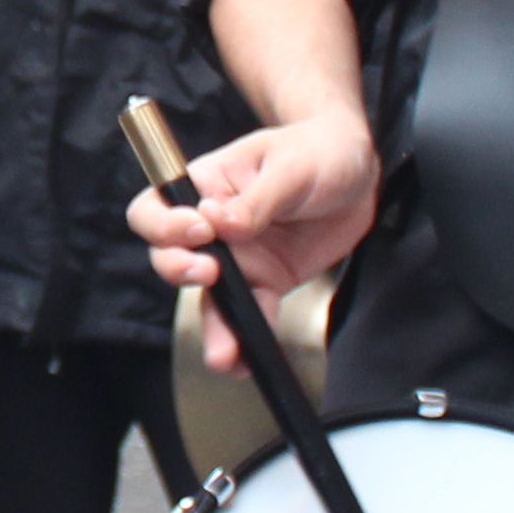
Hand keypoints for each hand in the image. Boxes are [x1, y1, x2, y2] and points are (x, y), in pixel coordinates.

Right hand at [128, 113, 377, 357]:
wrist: (357, 172)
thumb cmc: (315, 150)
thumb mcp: (289, 166)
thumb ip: (256, 199)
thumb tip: (222, 224)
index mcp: (204, 185)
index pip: (156, 208)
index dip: (164, 225)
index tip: (199, 230)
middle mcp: (210, 226)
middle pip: (170, 257)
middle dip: (181, 271)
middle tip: (210, 273)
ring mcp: (238, 258)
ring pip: (209, 299)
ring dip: (213, 328)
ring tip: (223, 354)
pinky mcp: (266, 281)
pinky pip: (252, 315)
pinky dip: (250, 340)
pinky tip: (250, 362)